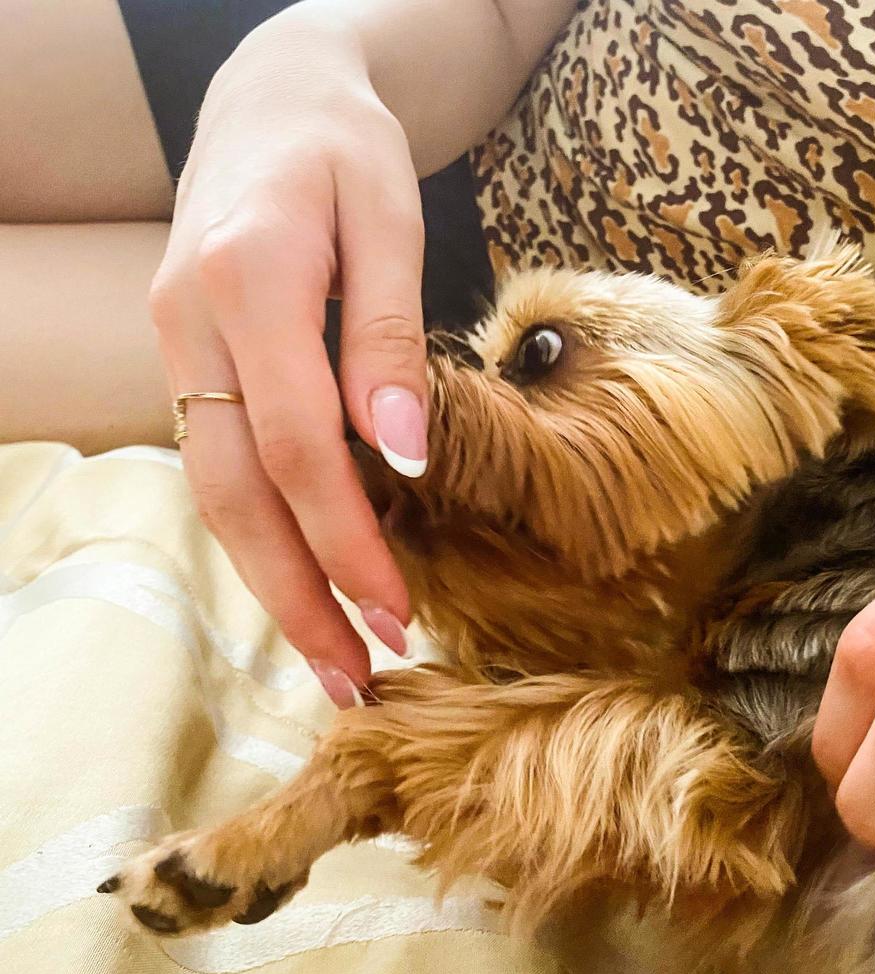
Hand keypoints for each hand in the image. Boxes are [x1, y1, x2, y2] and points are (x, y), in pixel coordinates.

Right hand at [150, 16, 426, 705]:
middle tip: (352, 679)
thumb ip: (387, 335)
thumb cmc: (343, 147)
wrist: (272, 98)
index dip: (347, 539)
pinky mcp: (187, 357)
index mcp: (245, 280)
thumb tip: (404, 458)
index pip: (297, 445)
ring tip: (331, 654)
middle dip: (294, 596)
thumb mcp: (389, 217)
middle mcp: (189, 323)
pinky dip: (260, 529)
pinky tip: (304, 576)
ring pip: (213, 490)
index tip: (398, 611)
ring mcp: (175, 343)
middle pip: (234, 492)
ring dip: (270, 581)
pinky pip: (218, 460)